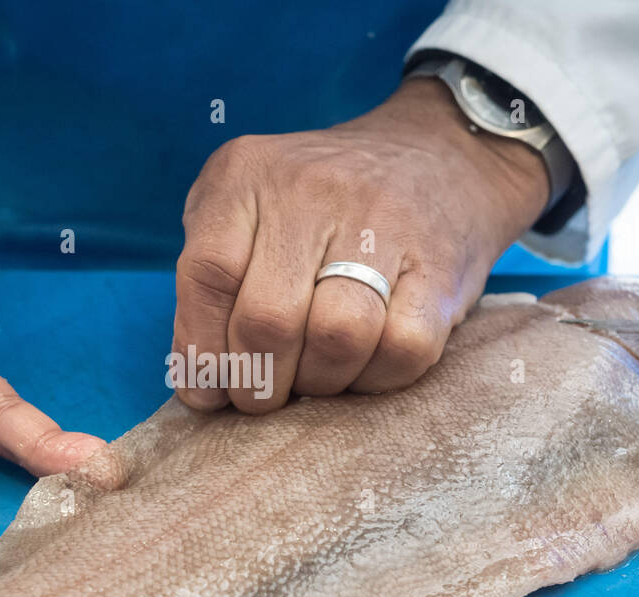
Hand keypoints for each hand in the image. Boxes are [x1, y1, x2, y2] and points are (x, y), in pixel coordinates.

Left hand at [173, 76, 549, 411]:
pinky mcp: (440, 266)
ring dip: (318, 383)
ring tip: (313, 379)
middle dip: (258, 382)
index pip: (208, 274)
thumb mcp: (243, 208)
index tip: (208, 392)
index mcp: (248, 175)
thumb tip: (199, 380)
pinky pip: (402, 349)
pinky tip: (364, 367)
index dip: (201, 350)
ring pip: (337, 338)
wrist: (436, 156)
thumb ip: (207, 280)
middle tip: (261, 397)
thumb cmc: (314, 206)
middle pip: (268, 319)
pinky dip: (376, 378)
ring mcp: (382, 224)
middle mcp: (311, 190)